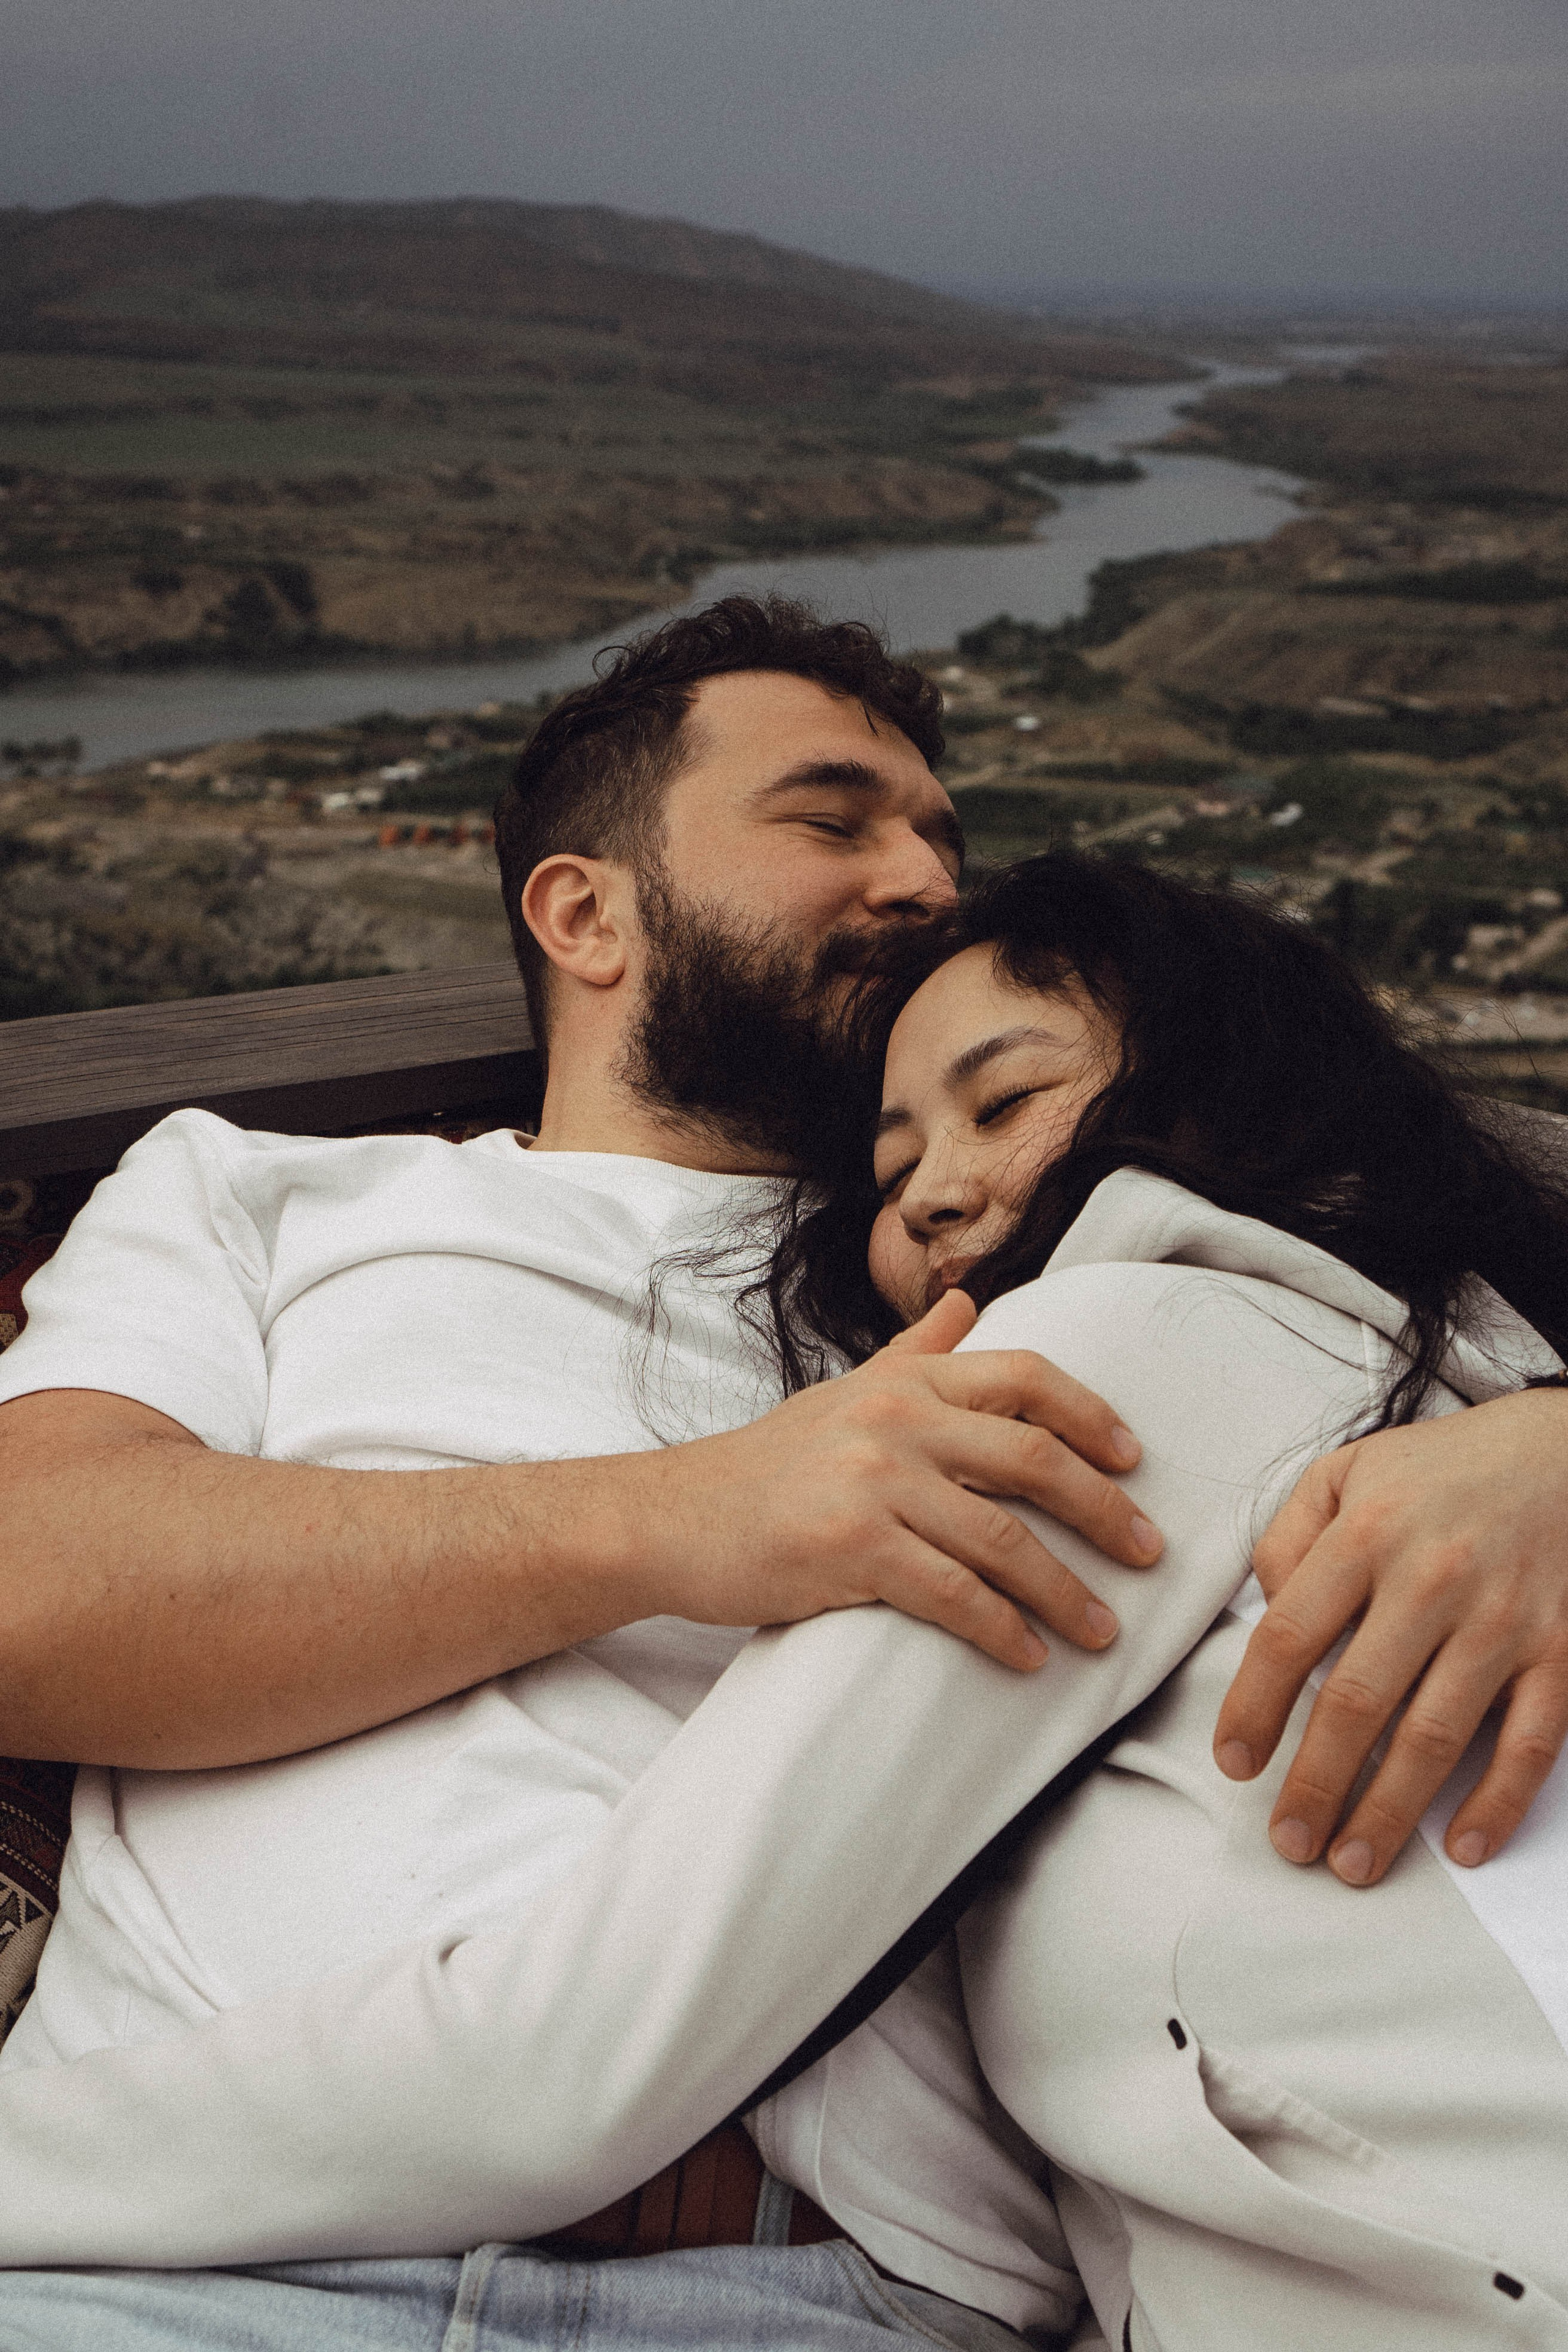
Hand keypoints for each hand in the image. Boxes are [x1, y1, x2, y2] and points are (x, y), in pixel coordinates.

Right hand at [634, 1288, 1161, 1669]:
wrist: (669, 1520)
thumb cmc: (764, 1464)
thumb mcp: (844, 1393)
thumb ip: (914, 1353)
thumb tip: (969, 1303)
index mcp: (902, 1381)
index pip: (1023, 1377)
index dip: (1090, 1416)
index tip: (1133, 1460)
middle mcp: (895, 1421)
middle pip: (1032, 1459)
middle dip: (1103, 1512)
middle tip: (1149, 1554)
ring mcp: (872, 1484)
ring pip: (1002, 1541)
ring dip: (1066, 1592)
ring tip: (1102, 1630)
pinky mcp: (850, 1550)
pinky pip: (952, 1595)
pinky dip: (1002, 1630)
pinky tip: (1028, 1656)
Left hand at [1213, 1389, 1567, 1885]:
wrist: (1560, 1451)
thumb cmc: (1437, 1472)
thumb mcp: (1342, 1474)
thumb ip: (1288, 1539)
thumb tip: (1269, 1612)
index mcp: (1366, 1535)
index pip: (1290, 1635)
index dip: (1253, 1707)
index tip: (1234, 1763)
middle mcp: (1432, 1579)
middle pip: (1357, 1701)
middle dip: (1316, 1783)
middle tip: (1288, 1842)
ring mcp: (1502, 1620)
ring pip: (1436, 1735)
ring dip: (1389, 1811)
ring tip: (1351, 1863)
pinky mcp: (1561, 1651)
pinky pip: (1530, 1743)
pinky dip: (1498, 1802)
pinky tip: (1462, 1846)